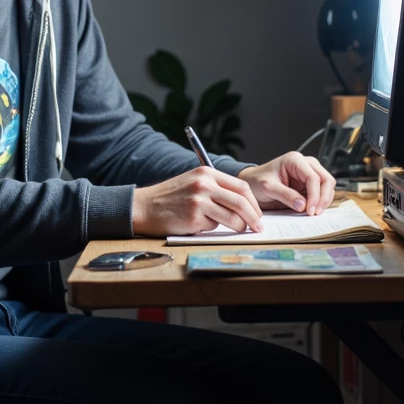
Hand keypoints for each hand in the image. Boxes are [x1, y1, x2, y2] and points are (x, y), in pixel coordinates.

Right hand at [133, 168, 262, 236]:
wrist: (144, 207)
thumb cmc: (170, 198)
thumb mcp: (193, 182)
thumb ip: (216, 187)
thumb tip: (243, 204)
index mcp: (207, 173)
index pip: (241, 186)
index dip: (253, 202)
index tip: (257, 213)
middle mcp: (204, 185)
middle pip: (241, 202)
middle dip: (254, 217)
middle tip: (258, 227)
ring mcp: (199, 201)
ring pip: (232, 218)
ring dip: (239, 227)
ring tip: (238, 230)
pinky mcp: (194, 218)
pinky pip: (214, 227)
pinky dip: (213, 229)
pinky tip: (201, 225)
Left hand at [237, 152, 335, 216]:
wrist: (252, 184)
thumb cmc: (257, 181)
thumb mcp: (268, 188)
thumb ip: (285, 195)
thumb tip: (303, 205)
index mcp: (295, 160)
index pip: (313, 177)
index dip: (315, 194)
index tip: (310, 210)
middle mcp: (305, 165)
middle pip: (326, 180)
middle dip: (323, 197)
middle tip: (314, 213)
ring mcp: (308, 174)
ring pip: (327, 186)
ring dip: (323, 201)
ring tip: (313, 213)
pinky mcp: (308, 185)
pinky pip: (321, 193)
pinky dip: (319, 202)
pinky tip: (311, 211)